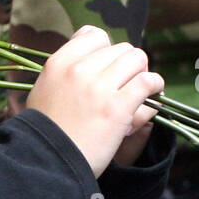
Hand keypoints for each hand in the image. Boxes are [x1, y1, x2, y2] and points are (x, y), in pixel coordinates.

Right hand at [24, 25, 163, 176]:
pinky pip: (148, 82)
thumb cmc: (47, 133)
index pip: (94, 35)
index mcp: (59, 63)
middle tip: (127, 84)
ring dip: (143, 74)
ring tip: (141, 90)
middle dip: (128, 65)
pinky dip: (155, 88)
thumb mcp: (43, 92)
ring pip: (137, 59)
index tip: (108, 67)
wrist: (50, 163)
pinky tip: (152, 97)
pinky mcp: (119, 107)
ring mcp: (100, 87)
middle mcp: (79, 70)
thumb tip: (92, 60)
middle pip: (120, 48)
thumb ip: (64, 73)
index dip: (106, 50)